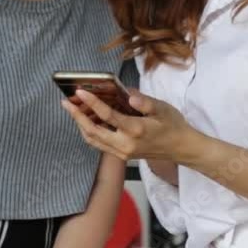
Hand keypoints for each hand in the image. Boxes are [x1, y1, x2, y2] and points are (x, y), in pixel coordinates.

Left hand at [60, 88, 199, 161]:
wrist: (181, 148)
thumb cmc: (173, 125)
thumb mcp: (162, 108)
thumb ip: (144, 102)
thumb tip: (128, 94)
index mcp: (135, 130)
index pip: (107, 115)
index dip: (92, 103)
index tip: (79, 92)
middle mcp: (125, 144)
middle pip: (93, 131)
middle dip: (77, 116)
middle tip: (66, 102)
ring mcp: (122, 152)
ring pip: (93, 140)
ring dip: (81, 125)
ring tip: (73, 110)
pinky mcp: (122, 156)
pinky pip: (99, 144)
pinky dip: (89, 132)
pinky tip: (87, 120)